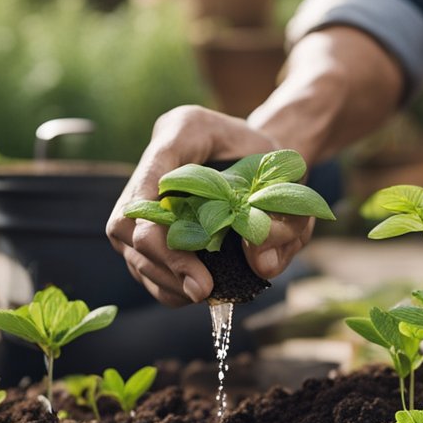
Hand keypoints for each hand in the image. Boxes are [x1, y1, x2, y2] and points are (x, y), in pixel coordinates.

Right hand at [106, 105, 315, 306]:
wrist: (260, 156)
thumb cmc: (274, 164)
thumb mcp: (295, 187)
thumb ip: (286, 220)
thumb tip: (261, 265)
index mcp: (185, 129)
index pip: (155, 170)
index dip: (164, 226)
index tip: (195, 271)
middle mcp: (154, 157)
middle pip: (129, 219)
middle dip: (164, 263)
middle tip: (203, 290)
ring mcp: (140, 187)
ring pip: (127, 243)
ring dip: (162, 277)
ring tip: (199, 293)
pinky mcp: (142, 217)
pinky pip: (136, 256)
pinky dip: (162, 281)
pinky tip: (188, 291)